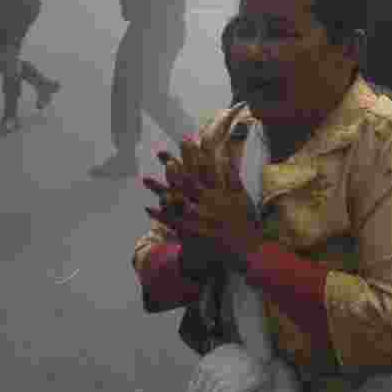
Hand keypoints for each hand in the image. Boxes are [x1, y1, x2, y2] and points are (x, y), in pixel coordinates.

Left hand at [143, 137, 263, 272]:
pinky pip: (172, 222)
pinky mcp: (192, 233)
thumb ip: (234, 177)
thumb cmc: (245, 223)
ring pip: (174, 200)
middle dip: (172, 166)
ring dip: (159, 188)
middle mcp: (206, 204)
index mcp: (218, 193)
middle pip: (185, 181)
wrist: (246, 251)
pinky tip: (147, 207)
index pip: (203, 169)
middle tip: (160, 151)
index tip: (186, 140)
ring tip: (145, 178)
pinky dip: (160, 214)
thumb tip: (227, 157)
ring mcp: (198, 218)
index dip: (193, 154)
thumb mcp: (242, 197)